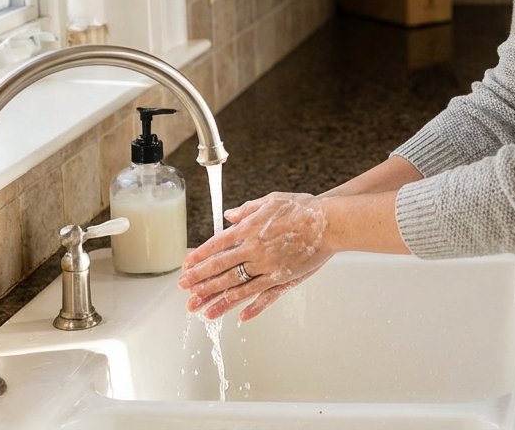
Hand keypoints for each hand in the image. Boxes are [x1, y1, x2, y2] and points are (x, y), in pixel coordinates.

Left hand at [178, 192, 334, 320]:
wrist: (330, 221)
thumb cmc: (304, 208)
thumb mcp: (271, 201)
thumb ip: (248, 209)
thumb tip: (229, 215)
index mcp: (249, 228)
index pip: (216, 244)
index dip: (199, 256)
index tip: (186, 265)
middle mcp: (253, 248)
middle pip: (219, 266)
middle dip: (199, 278)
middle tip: (183, 286)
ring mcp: (267, 264)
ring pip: (234, 283)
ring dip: (214, 294)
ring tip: (198, 305)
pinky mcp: (283, 276)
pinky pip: (260, 293)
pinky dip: (248, 304)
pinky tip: (238, 315)